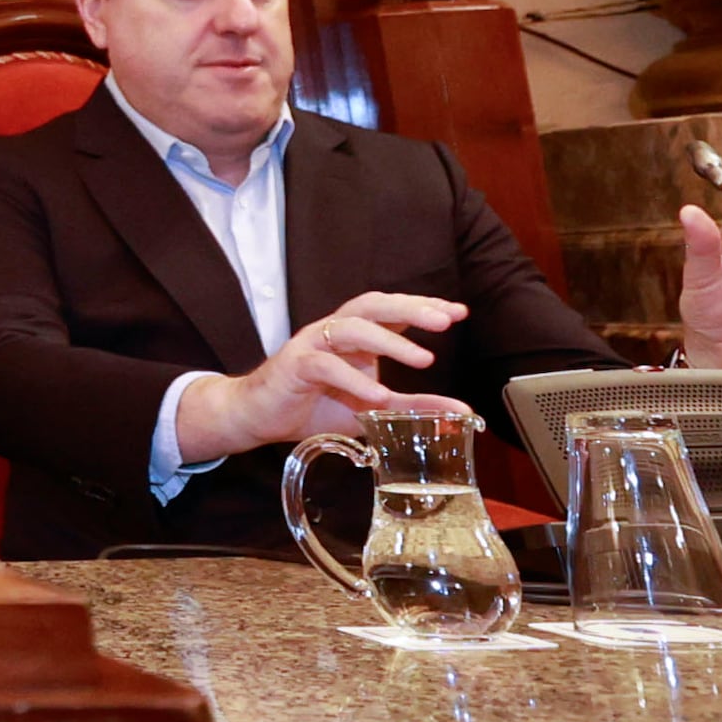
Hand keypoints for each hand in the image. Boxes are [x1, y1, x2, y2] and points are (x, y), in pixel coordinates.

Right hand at [174, 292, 467, 463]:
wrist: (258, 415)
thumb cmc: (314, 405)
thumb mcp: (375, 408)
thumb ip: (414, 405)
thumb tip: (463, 411)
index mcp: (355, 335)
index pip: (392, 310)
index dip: (424, 306)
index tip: (459, 312)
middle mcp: (334, 331)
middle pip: (373, 306)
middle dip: (411, 309)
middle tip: (445, 320)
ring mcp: (312, 344)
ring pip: (352, 328)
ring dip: (390, 341)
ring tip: (424, 359)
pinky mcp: (295, 365)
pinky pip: (326, 365)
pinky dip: (354, 379)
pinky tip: (378, 394)